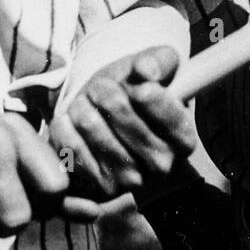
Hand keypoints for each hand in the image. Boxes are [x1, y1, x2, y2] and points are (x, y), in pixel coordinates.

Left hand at [48, 46, 195, 200]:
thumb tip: (145, 71)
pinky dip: (65, 126)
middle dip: (103, 87)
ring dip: (81, 104)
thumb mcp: (153, 68)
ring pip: (89, 123)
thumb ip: (157, 61)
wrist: (108, 121)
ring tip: (88, 105)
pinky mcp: (98, 188)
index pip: (158, 104)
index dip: (140, 85)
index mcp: (184, 137)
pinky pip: (69, 145)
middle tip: (102, 87)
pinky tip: (73, 124)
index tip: (135, 76)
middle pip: (117, 108)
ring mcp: (131, 181)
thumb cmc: (134, 92)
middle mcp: (163, 165)